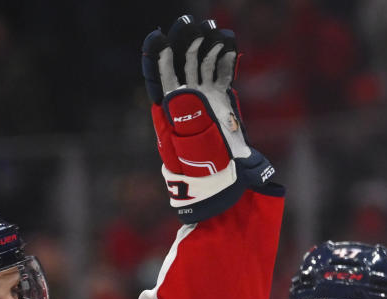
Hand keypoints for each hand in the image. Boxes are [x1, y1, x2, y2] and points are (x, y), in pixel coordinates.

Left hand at [142, 16, 274, 221]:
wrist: (222, 185)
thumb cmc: (200, 174)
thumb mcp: (187, 151)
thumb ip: (184, 122)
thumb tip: (178, 96)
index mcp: (171, 114)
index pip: (160, 81)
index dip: (158, 60)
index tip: (158, 40)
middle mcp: (186, 103)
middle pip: (182, 67)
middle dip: (185, 44)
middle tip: (189, 24)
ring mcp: (204, 100)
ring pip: (202, 67)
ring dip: (206, 47)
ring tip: (212, 29)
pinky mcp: (221, 102)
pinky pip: (221, 76)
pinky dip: (225, 60)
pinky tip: (228, 45)